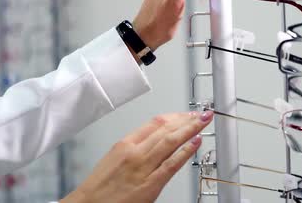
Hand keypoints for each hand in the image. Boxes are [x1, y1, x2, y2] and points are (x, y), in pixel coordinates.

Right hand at [61, 111, 212, 202]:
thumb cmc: (98, 188)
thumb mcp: (114, 158)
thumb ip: (134, 147)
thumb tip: (153, 140)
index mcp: (125, 144)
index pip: (155, 122)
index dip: (174, 116)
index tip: (185, 114)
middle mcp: (135, 152)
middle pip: (166, 129)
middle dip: (186, 119)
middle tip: (201, 114)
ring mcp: (143, 168)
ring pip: (171, 141)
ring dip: (191, 129)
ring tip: (203, 122)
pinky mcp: (150, 184)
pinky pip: (172, 164)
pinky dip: (186, 152)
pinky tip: (196, 143)